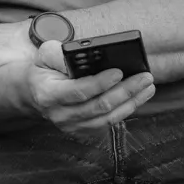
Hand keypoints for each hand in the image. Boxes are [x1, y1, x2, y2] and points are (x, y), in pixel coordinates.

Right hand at [26, 41, 155, 136]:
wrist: (34, 92)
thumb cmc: (45, 69)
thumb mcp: (45, 55)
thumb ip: (60, 53)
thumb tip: (83, 54)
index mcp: (49, 94)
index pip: (79, 92)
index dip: (100, 83)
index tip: (119, 71)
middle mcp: (60, 114)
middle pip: (99, 106)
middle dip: (126, 91)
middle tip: (145, 77)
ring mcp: (72, 126)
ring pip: (108, 118)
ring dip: (132, 102)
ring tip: (148, 87)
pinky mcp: (83, 130)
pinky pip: (109, 123)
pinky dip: (127, 110)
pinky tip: (139, 97)